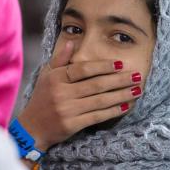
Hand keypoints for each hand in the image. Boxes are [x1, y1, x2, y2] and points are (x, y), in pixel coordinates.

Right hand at [17, 41, 142, 150]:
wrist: (32, 128)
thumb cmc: (41, 98)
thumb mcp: (46, 75)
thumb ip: (60, 58)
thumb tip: (73, 41)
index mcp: (56, 78)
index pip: (83, 69)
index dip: (103, 66)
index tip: (120, 63)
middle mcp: (61, 93)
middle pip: (96, 84)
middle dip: (119, 79)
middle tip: (137, 75)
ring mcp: (67, 110)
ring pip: (100, 100)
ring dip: (122, 94)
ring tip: (137, 89)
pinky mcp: (72, 125)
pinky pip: (98, 116)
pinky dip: (114, 111)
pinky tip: (126, 106)